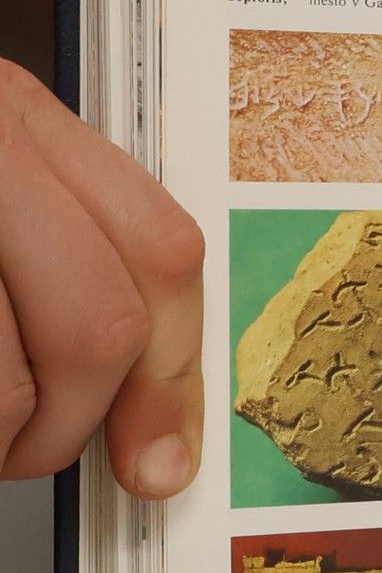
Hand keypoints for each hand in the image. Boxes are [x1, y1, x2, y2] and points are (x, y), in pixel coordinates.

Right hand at [0, 60, 203, 495]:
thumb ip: (56, 254)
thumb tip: (140, 399)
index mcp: (17, 116)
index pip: (163, 250)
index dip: (172, 374)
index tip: (163, 456)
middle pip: (101, 324)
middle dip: (79, 424)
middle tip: (33, 453)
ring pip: (13, 382)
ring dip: (2, 439)